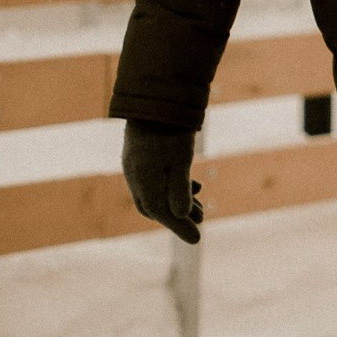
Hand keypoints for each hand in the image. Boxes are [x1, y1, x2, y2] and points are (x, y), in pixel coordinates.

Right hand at [123, 120, 203, 243]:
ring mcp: (136, 164)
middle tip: (199, 224)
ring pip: (156, 192)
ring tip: (201, 208)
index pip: (160, 212)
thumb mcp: (180, 160)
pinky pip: (155, 179)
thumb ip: (179, 189)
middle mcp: (134, 175)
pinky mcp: (143, 155)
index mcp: (142, 179)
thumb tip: (179, 215)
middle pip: (155, 206)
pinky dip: (173, 187)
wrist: (155, 97)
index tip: (197, 240)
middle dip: (177, 218)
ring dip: (177, 202)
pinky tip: (193, 186)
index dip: (179, 227)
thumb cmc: (170, 130)